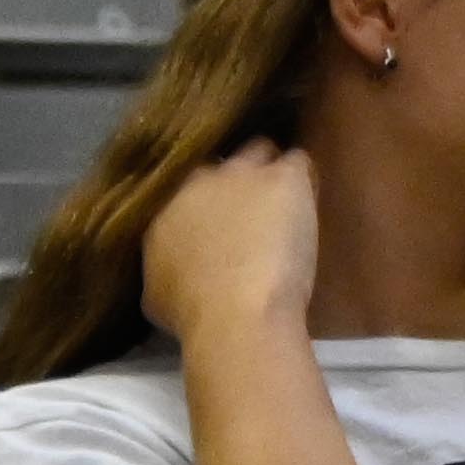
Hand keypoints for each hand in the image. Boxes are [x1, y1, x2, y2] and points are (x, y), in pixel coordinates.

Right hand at [144, 140, 319, 344]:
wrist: (235, 314)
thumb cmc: (192, 314)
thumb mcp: (157, 295)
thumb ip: (164, 267)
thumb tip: (173, 265)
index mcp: (165, 210)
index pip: (185, 191)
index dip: (203, 205)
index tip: (215, 222)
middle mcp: (197, 182)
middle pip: (218, 165)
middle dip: (231, 183)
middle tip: (247, 210)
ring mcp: (240, 175)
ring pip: (257, 150)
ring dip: (267, 170)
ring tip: (282, 199)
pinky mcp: (282, 178)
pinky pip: (297, 162)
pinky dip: (303, 179)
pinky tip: (307, 202)